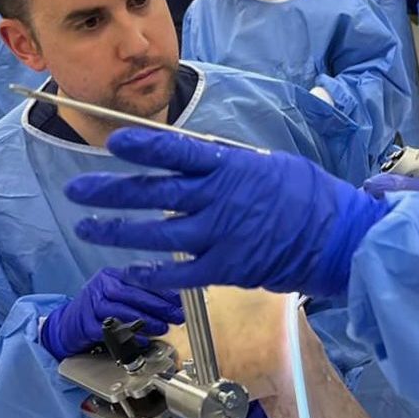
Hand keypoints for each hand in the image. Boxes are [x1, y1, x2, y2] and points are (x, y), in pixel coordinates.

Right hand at [38, 267, 185, 359]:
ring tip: (163, 328)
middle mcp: (100, 286)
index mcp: (112, 275)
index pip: (141, 278)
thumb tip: (177, 300)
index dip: (163, 289)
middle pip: (132, 293)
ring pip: (121, 310)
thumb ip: (143, 294)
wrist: (67, 326)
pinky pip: (110, 330)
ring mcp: (91, 304)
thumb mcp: (119, 295)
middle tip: (176, 316)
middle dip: (158, 306)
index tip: (180, 300)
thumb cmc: (100, 309)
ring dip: (146, 321)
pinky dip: (128, 336)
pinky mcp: (85, 324)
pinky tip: (142, 339)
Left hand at [66, 129, 388, 297]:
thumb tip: (201, 162)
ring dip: (118, 231)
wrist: (340, 239)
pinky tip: (127, 270)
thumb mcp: (273, 165)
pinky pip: (179, 274)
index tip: (114, 144)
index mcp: (232, 168)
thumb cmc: (312, 198)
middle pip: (155, 192)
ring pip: (157, 234)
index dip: (143, 147)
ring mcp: (220, 235)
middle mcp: (219, 199)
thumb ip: (233, 165)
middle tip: (79, 189)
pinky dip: (151, 274)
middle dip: (112, 190)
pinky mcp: (226, 269)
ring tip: (87, 228)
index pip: (178, 152)